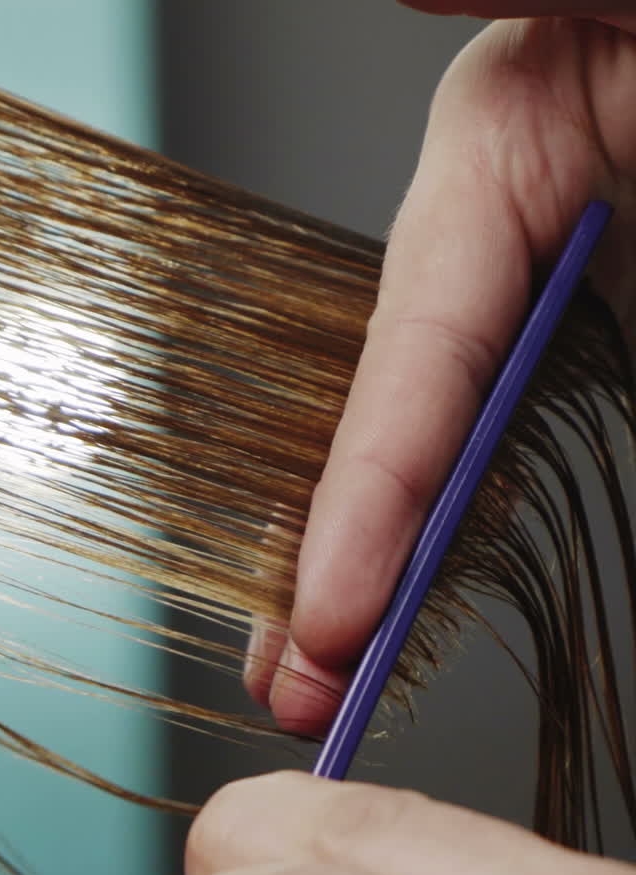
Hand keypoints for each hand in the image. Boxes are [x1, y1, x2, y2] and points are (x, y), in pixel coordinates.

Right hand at [247, 7, 635, 734]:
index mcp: (501, 156)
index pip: (412, 357)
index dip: (361, 498)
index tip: (330, 621)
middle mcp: (510, 246)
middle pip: (394, 433)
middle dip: (331, 574)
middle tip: (293, 694)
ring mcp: (558, 309)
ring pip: (443, 467)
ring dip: (382, 584)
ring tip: (328, 688)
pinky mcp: (606, 352)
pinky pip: (513, 467)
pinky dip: (456, 548)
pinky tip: (415, 613)